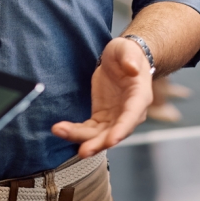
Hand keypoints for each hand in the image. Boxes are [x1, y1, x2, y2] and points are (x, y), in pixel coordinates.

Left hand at [51, 36, 153, 156]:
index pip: (131, 116)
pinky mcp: (102, 118)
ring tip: (60, 132)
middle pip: (114, 132)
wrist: (121, 60)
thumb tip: (132, 68)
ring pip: (100, 135)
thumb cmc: (127, 54)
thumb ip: (129, 57)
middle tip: (82, 151)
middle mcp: (130, 113)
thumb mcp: (127, 49)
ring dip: (81, 138)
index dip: (122, 129)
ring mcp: (115, 118)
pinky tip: (60, 129)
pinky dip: (75, 131)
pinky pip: (89, 129)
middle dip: (98, 143)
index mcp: (139, 97)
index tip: (111, 140)